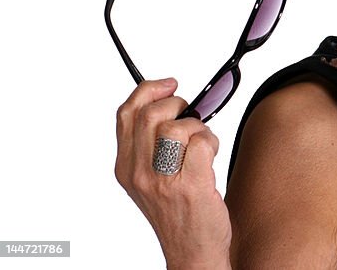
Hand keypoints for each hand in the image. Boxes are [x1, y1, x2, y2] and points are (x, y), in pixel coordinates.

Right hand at [115, 78, 231, 268]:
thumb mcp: (151, 178)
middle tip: (191, 117)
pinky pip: (201, 141)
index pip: (127, 113)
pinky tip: (210, 157)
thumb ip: (151, 144)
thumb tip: (170, 102)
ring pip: (177, 126)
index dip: (149, 90)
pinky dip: (211, 142)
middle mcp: (139, 173)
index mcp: (125, 168)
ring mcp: (162, 179)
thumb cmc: (178, 213)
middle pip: (151, 113)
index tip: (169, 84)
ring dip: (199, 129)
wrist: (192, 251)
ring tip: (201, 147)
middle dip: (179, 105)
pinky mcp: (189, 184)